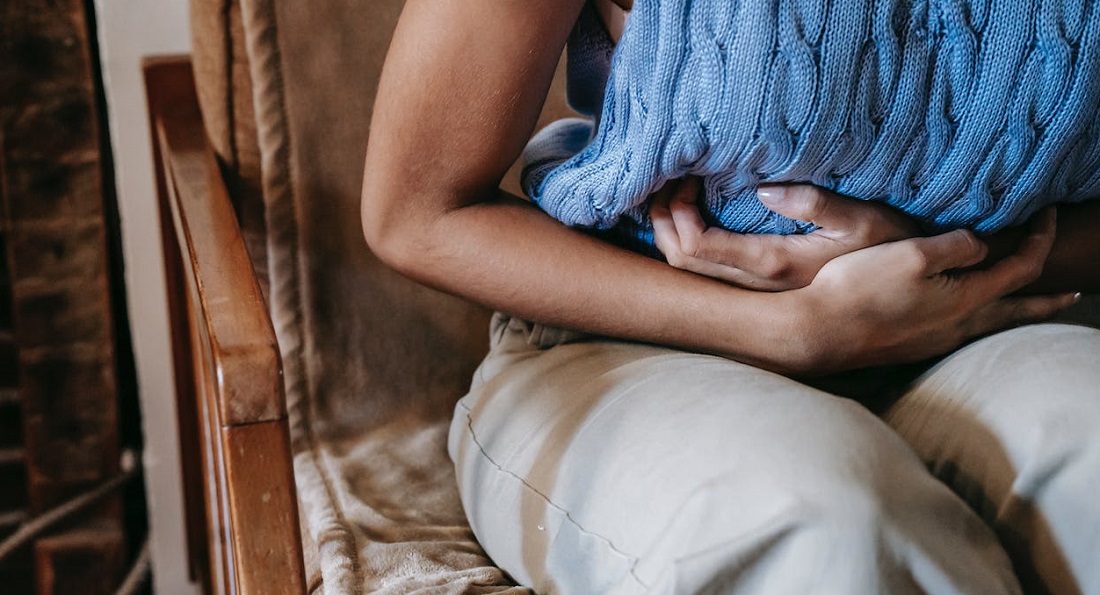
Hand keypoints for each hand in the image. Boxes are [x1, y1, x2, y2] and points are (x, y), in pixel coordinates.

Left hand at [650, 178, 922, 290]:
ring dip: (670, 232)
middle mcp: (757, 285)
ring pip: (689, 270)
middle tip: (668, 179)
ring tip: (674, 193)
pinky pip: (706, 269)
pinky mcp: (761, 286)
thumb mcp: (866, 220)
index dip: (677, 214)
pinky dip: (687, 241)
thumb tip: (764, 191)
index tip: (686, 176)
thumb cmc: (892, 248)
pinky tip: (693, 215)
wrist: (908, 291)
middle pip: (681, 261)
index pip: (698, 247)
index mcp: (774, 264)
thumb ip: (818, 204)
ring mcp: (756, 289)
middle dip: (663, 220)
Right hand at [785, 208, 1079, 373]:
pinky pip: (962, 331)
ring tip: (1025, 306)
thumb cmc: (860, 290)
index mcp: (966, 299)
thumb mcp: (912, 253)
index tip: (1048, 213)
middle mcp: (958, 326)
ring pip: (990, 324)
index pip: (1021, 267)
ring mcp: (934, 340)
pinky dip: (981, 319)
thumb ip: (956, 245)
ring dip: (1015, 312)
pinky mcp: (911, 346)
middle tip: (1073, 295)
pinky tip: (966, 317)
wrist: (818, 332)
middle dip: (1047, 300)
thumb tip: (979, 245)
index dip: (1040, 238)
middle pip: (1017, 311)